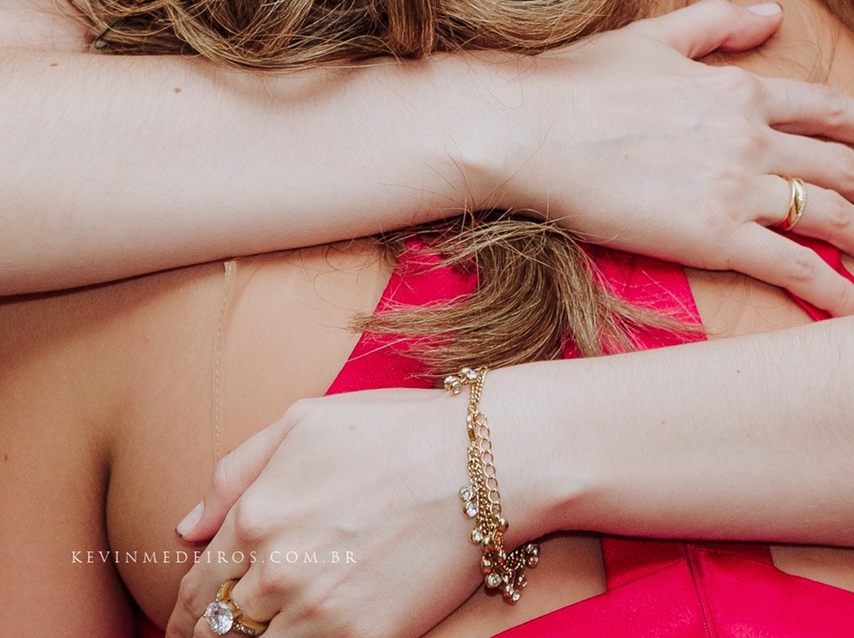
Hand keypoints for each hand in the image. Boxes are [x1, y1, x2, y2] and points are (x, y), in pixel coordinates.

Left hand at [169, 390, 477, 637]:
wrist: (482, 463)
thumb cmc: (396, 432)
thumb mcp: (304, 421)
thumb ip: (234, 472)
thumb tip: (187, 528)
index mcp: (257, 515)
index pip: (197, 586)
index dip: (189, 608)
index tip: (195, 616)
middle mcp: (276, 570)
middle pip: (218, 631)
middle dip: (210, 635)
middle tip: (219, 635)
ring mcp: (319, 612)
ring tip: (265, 635)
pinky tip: (305, 637)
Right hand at [479, 0, 853, 317]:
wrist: (527, 126)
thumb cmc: (577, 81)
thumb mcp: (653, 36)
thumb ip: (717, 25)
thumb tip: (771, 12)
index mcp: (737, 86)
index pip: (826, 107)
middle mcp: (749, 134)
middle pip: (842, 165)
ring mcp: (734, 185)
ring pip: (828, 216)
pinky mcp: (711, 234)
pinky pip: (788, 267)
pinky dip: (830, 290)